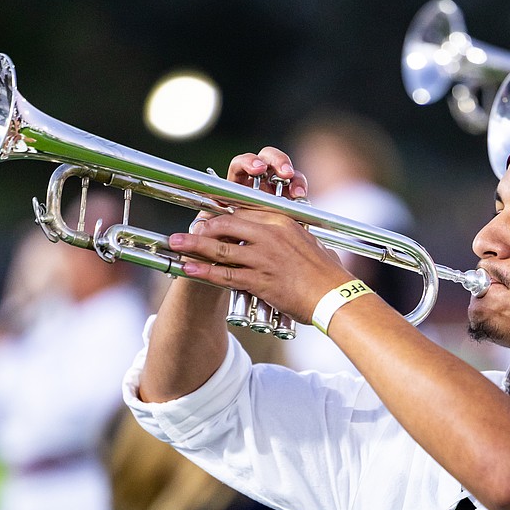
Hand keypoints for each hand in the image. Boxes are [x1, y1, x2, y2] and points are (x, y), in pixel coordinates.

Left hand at [168, 146, 356, 322]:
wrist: (335, 297)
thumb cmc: (328, 275)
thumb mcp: (312, 245)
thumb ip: (297, 238)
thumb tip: (297, 239)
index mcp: (282, 222)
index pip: (244, 212)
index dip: (222, 215)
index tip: (209, 218)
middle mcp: (270, 235)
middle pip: (226, 225)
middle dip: (202, 227)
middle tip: (186, 230)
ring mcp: (263, 258)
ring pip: (220, 248)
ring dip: (193, 246)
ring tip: (174, 243)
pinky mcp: (259, 280)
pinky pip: (225, 274)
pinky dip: (203, 271)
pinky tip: (188, 269)